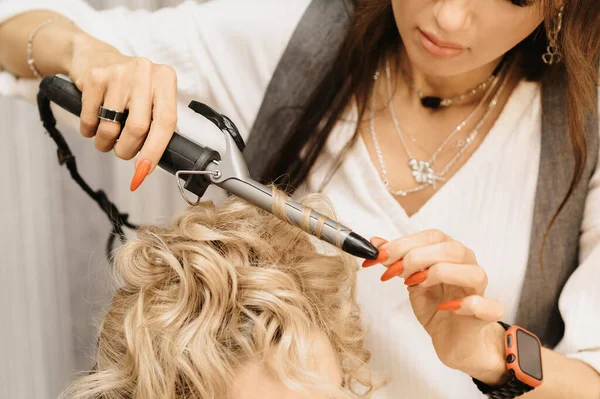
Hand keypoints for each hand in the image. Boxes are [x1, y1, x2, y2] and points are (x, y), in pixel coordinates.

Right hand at [68, 34, 177, 189]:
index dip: (155, 150)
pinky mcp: (94, 77)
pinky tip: (93, 125)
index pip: (166, 121)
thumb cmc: (129, 86)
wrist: (94, 55)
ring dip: (105, 143)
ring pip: (111, 127)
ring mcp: (118, 73)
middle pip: (138, 128)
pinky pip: (90, 119)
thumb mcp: (151, 97)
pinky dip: (89, 131)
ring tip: (106, 140)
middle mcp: (144, 72)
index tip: (144, 170)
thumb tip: (151, 163)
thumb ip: (158, 124)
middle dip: (127, 150)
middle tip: (122, 153)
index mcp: (165, 79)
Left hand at [364, 230, 506, 382]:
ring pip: (473, 272)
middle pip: (452, 249)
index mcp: (449, 251)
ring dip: (441, 275)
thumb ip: (395, 260)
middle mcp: (468, 265)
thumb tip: (375, 242)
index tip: (380, 255)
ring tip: (418, 285)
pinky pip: (487, 305)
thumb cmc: (434, 305)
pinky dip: (467, 305)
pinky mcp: (487, 314)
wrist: (452, 339)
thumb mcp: (409, 280)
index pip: (432, 236)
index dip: (405, 243)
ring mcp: (480, 289)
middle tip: (397, 272)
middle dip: (418, 257)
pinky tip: (445, 308)